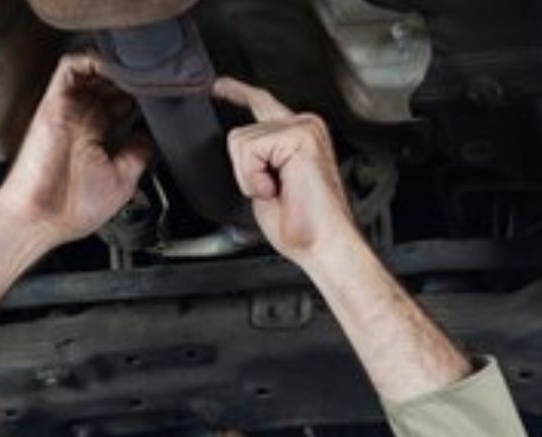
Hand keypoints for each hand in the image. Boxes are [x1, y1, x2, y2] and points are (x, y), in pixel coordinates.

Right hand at [0, 53, 150, 245]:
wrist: (40, 220)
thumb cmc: (71, 210)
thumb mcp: (123, 180)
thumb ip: (138, 152)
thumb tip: (154, 135)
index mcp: (97, 138)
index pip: (121, 103)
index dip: (141, 95)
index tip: (161, 96)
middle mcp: (83, 120)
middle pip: (109, 83)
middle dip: (132, 77)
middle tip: (155, 80)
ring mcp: (70, 110)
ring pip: (92, 70)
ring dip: (115, 66)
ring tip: (138, 71)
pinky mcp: (55, 103)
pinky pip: (70, 67)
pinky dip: (92, 60)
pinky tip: (114, 69)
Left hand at [213, 77, 357, 263]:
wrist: (322, 245)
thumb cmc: (301, 227)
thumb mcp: (265, 185)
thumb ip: (256, 159)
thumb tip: (240, 149)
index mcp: (298, 136)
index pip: (261, 103)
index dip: (237, 93)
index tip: (219, 86)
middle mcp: (304, 125)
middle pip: (238, 134)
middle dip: (244, 172)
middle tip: (272, 193)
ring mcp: (304, 127)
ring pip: (241, 142)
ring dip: (250, 177)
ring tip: (278, 192)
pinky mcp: (300, 135)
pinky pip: (250, 150)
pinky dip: (254, 177)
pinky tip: (278, 189)